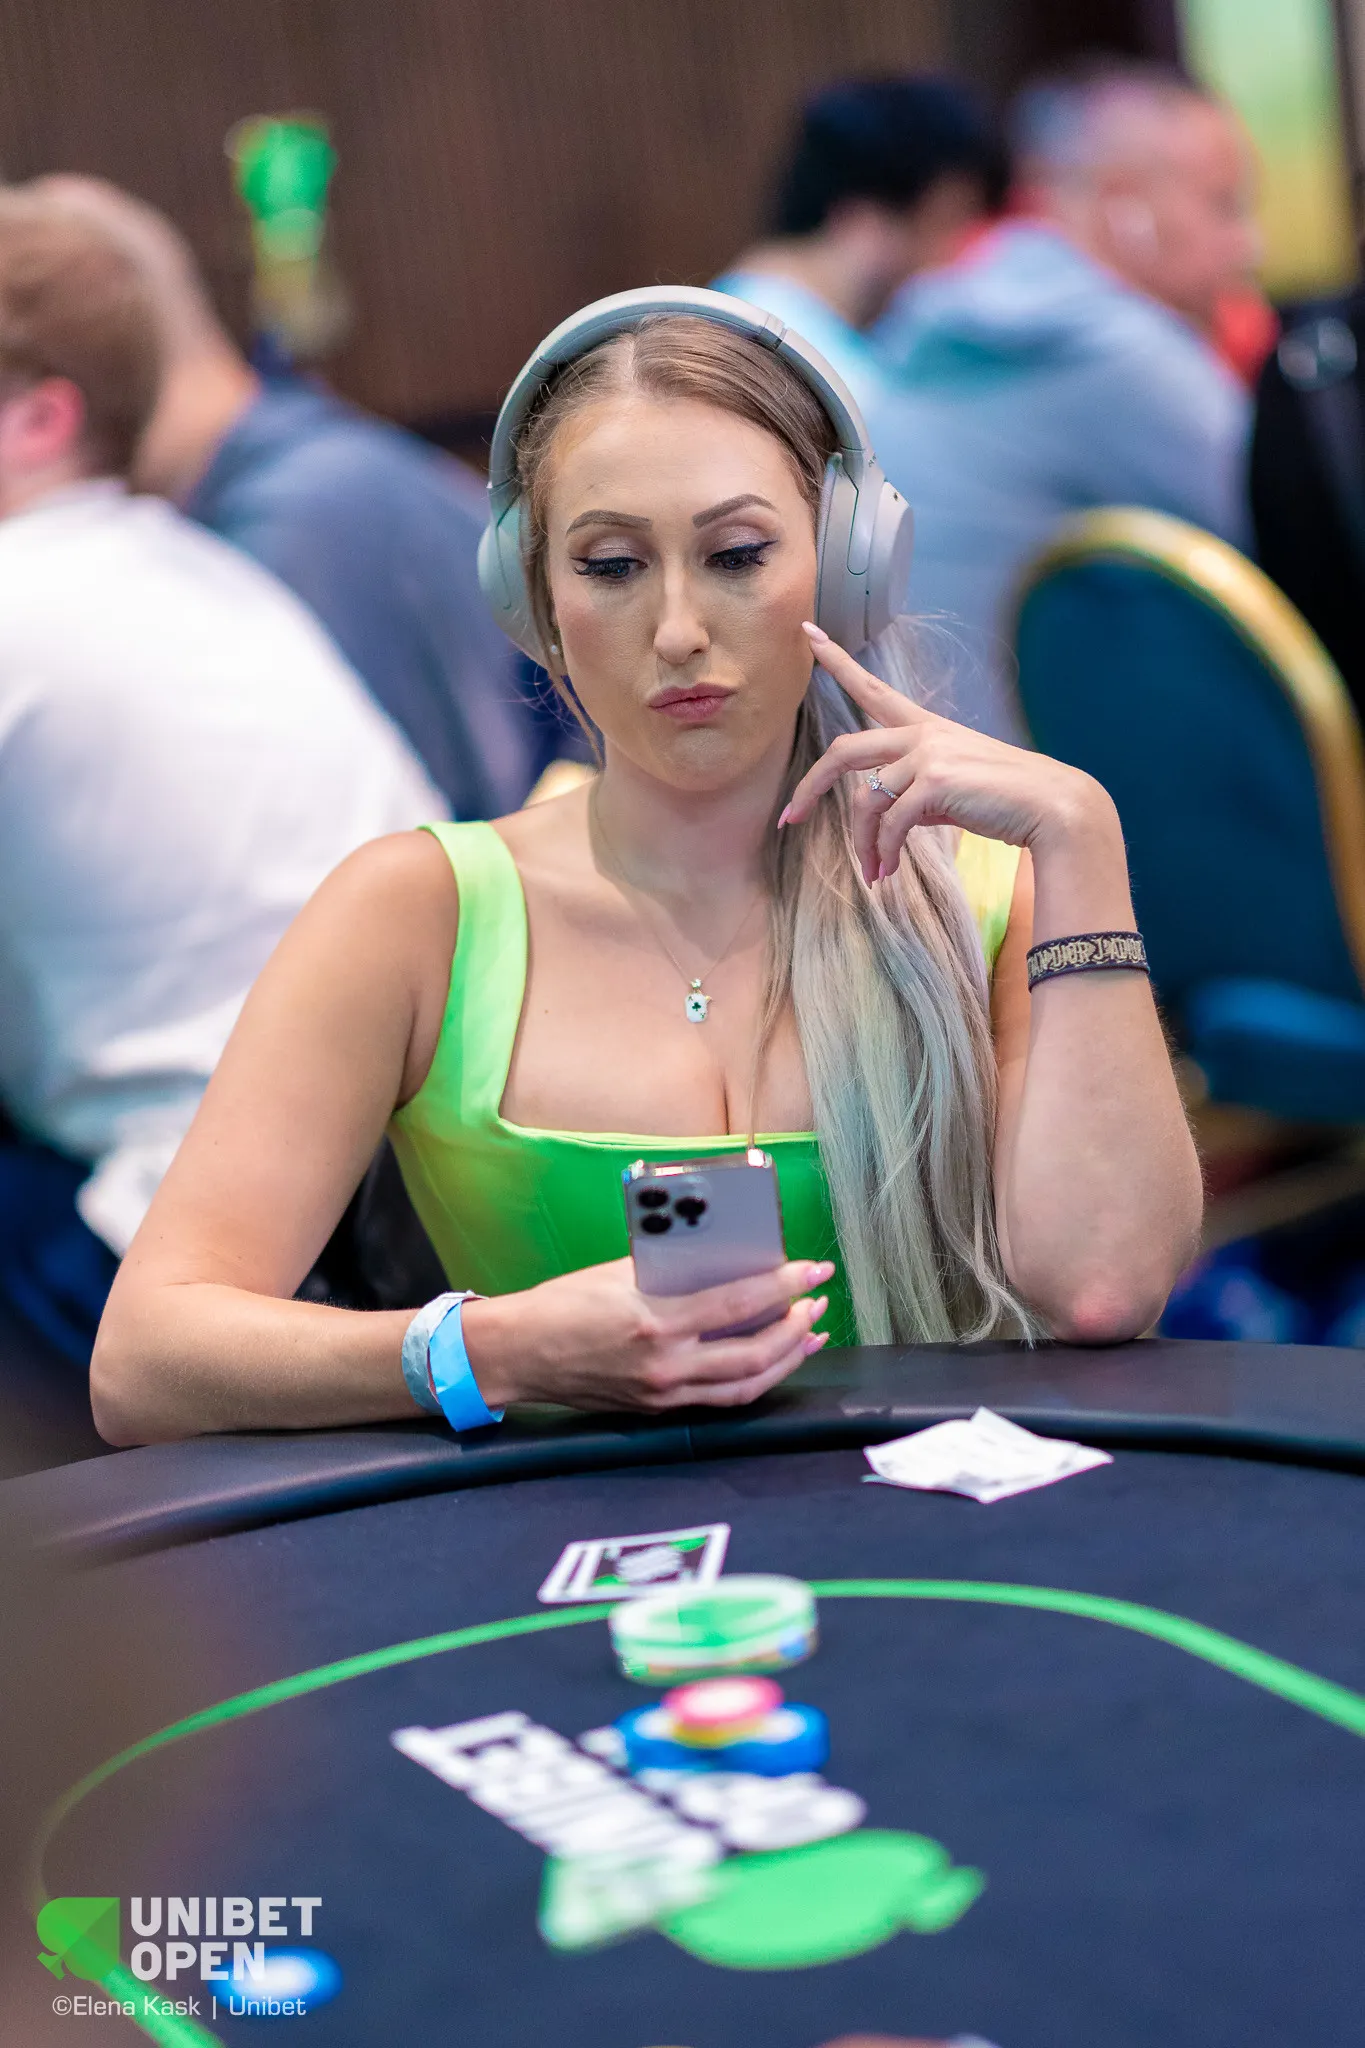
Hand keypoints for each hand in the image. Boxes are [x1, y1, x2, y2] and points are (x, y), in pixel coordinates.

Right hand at [462, 1255, 833, 1411]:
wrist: (519, 1354)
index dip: (785, 1286)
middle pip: (756, 1354)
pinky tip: (770, 1362)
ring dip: (786, 1359)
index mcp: (656, 1320)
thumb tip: (724, 1261)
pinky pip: (720, 1400)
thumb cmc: (562, 1304)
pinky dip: (753, 1381)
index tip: (813, 1269)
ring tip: (810, 1335)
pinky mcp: (658, 1409)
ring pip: (745, 1386)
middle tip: (817, 1301)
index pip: (739, 1303)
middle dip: (798, 1327)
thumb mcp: (618, 1272)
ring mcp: (663, 1393)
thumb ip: (672, 1272)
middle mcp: (665, 1364)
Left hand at [781, 623, 1113, 886]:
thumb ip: (917, 792)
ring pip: (864, 800)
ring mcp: (928, 754)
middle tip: (788, 819)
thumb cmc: (1006, 801)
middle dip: (808, 787)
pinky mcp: (935, 782)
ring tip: (873, 873)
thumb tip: (888, 822)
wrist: (1052, 808)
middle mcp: (922, 734)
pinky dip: (884, 852)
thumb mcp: (953, 790)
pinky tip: (888, 872)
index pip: (872, 688)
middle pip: (842, 750)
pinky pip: (890, 823)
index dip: (836, 660)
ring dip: (862, 844)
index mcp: (926, 727)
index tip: (808, 631)